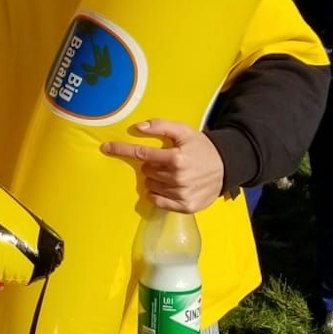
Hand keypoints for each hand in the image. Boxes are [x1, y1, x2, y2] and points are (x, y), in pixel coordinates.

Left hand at [100, 120, 225, 213]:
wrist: (226, 167)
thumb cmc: (201, 147)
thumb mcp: (184, 131)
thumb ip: (161, 126)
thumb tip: (138, 127)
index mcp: (176, 158)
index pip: (142, 154)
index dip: (122, 149)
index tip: (106, 147)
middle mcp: (178, 178)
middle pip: (146, 171)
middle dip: (151, 166)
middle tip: (165, 162)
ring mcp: (181, 194)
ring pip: (151, 187)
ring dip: (155, 180)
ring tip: (171, 174)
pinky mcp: (185, 206)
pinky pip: (158, 202)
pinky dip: (158, 195)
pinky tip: (169, 187)